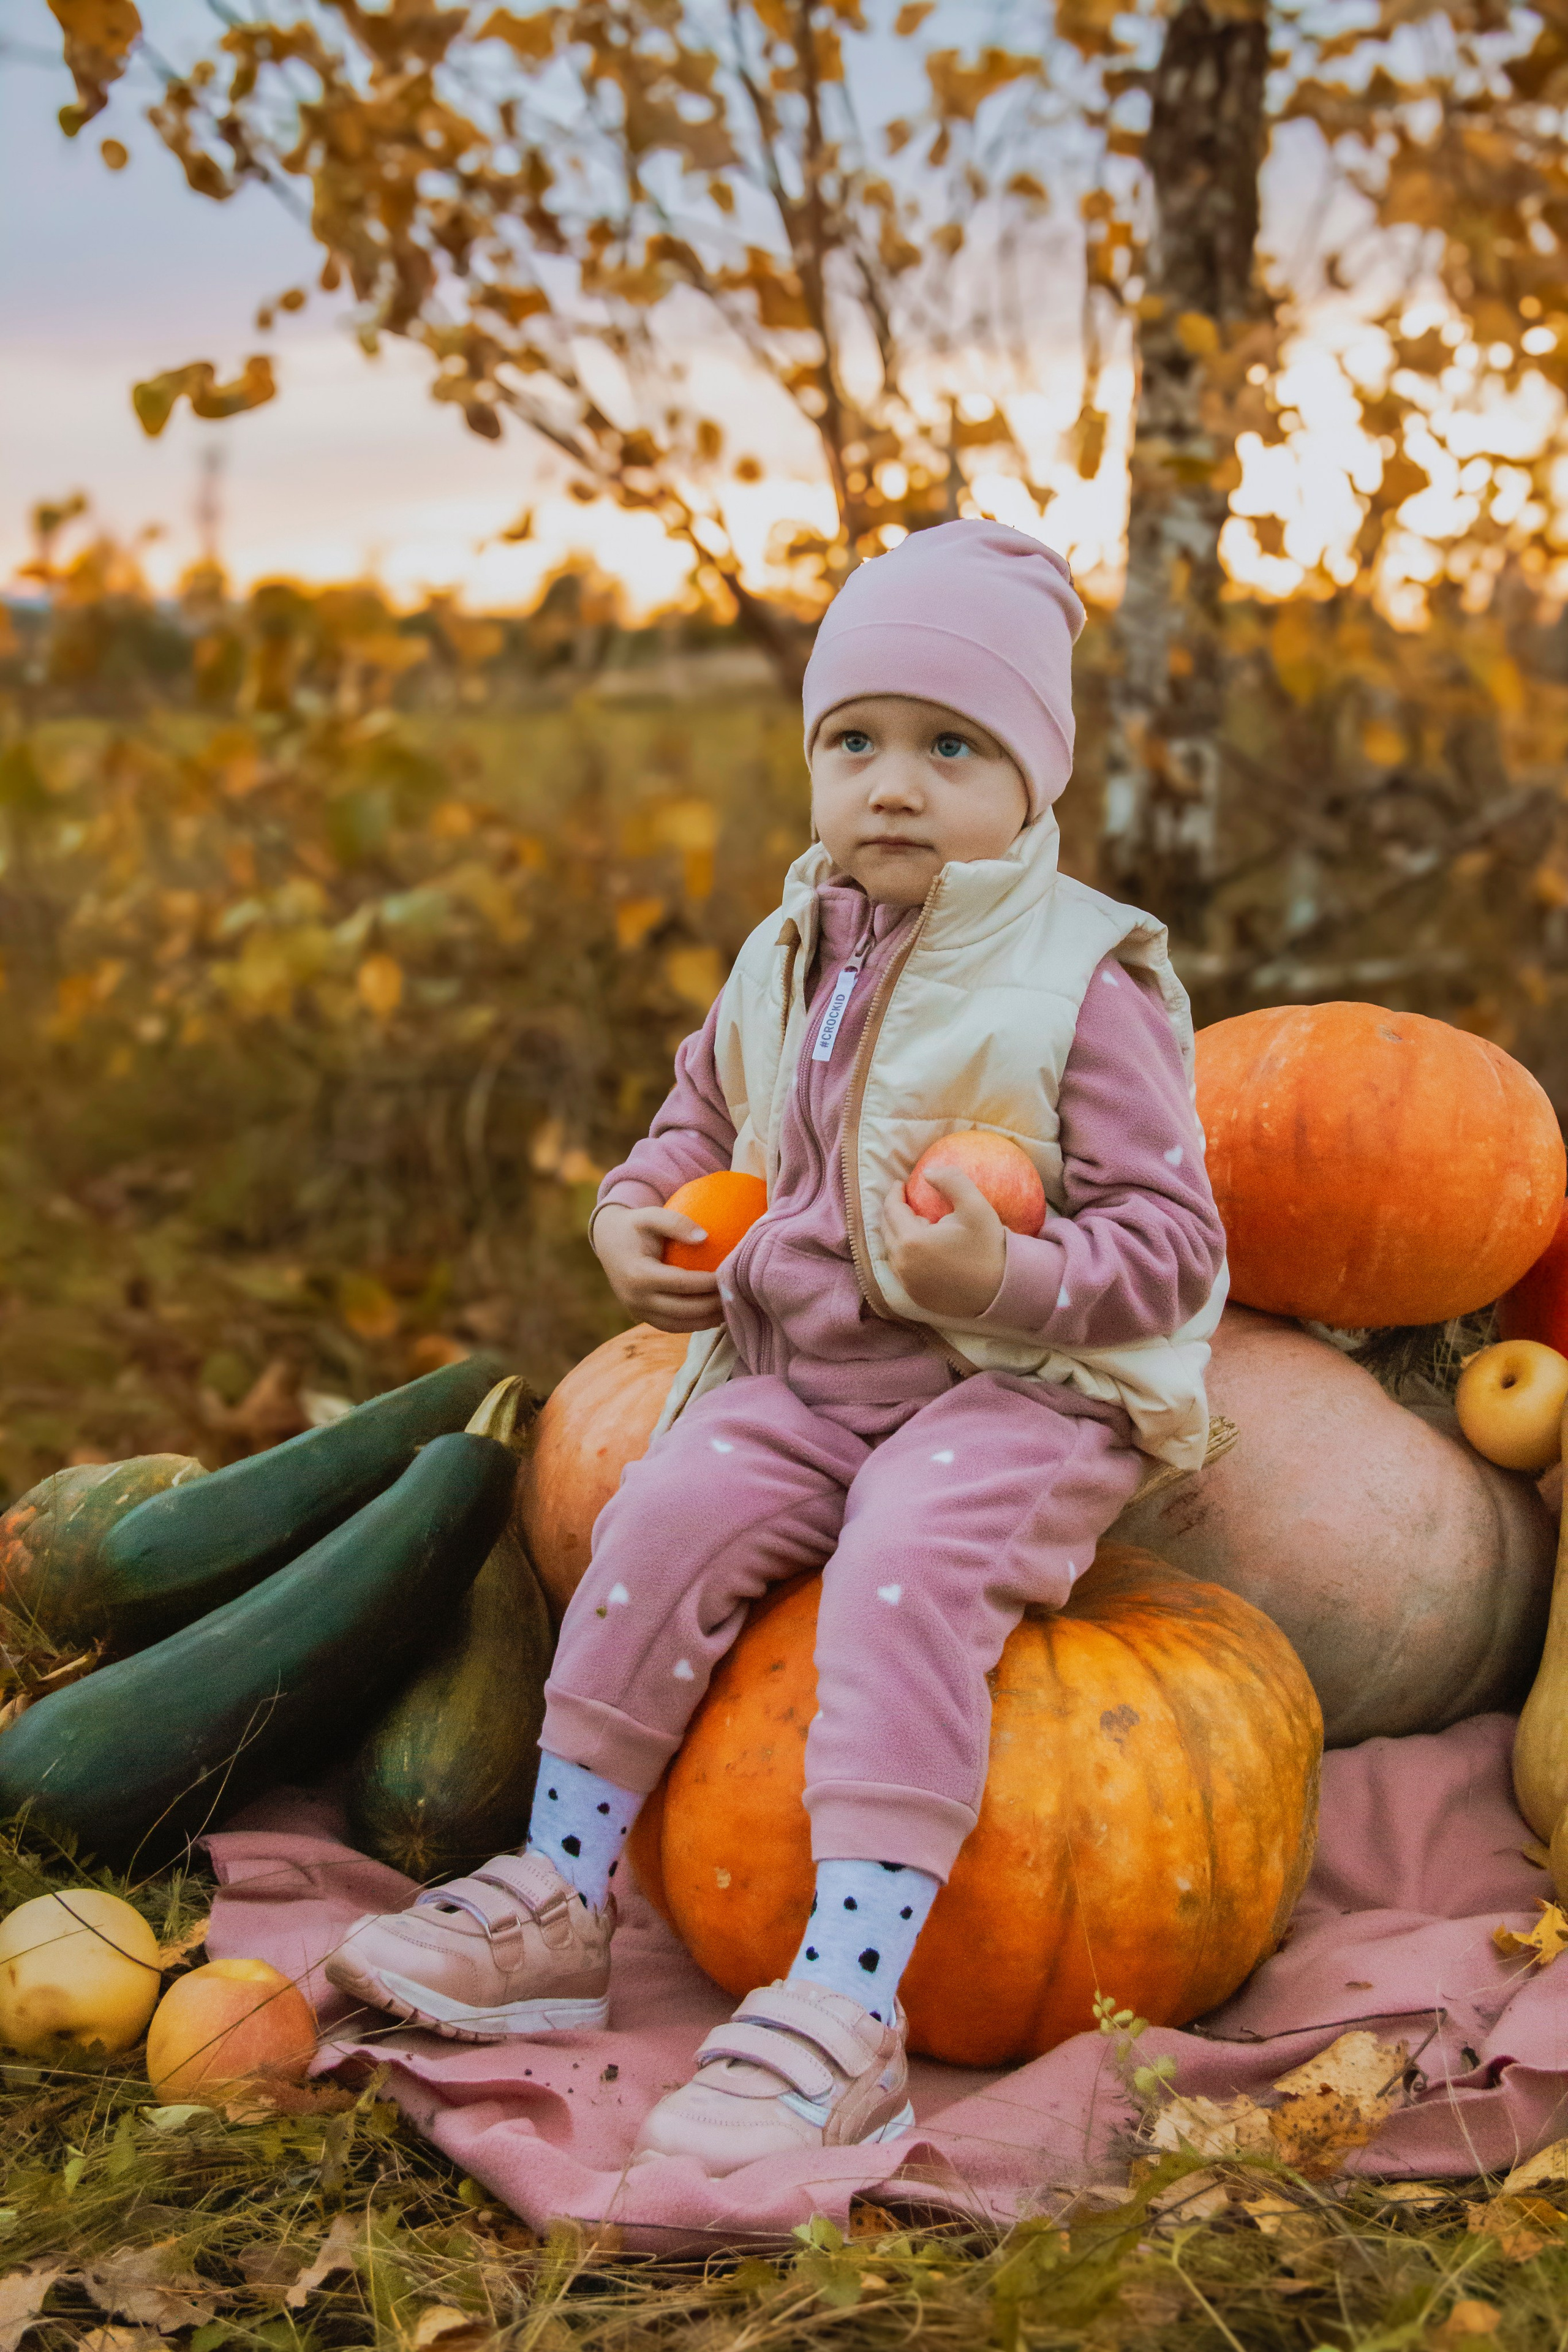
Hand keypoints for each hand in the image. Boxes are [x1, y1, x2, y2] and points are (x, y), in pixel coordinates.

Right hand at [592, 1203, 724, 1333]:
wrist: (608, 1242)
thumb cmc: (634, 1226)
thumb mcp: (650, 1215)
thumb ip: (675, 1222)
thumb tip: (705, 1237)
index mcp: (638, 1274)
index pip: (681, 1284)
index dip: (709, 1283)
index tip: (730, 1275)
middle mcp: (636, 1298)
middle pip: (683, 1310)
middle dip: (713, 1305)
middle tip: (736, 1294)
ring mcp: (637, 1311)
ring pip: (679, 1324)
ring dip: (707, 1320)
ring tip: (730, 1308)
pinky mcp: (642, 1316)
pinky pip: (671, 1327)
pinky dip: (694, 1324)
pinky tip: (715, 1315)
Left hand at [881, 1167, 1006, 1320]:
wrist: (1003, 1290)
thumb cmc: (988, 1246)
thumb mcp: (975, 1205)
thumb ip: (951, 1180)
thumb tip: (926, 1173)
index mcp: (910, 1241)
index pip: (891, 1210)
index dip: (895, 1193)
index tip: (902, 1183)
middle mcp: (902, 1265)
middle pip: (887, 1230)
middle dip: (894, 1212)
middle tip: (907, 1201)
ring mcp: (907, 1284)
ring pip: (892, 1251)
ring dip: (898, 1234)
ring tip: (915, 1223)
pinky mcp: (916, 1297)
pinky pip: (902, 1270)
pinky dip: (905, 1255)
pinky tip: (921, 1249)